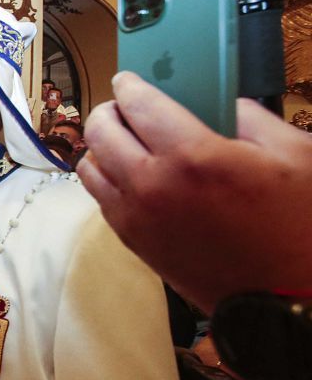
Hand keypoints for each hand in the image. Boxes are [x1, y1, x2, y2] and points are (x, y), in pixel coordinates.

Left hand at [77, 71, 311, 313]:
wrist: (289, 301)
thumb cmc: (301, 228)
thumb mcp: (295, 155)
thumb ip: (251, 116)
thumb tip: (221, 100)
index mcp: (191, 156)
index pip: (137, 103)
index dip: (129, 84)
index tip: (128, 79)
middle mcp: (150, 185)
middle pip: (100, 131)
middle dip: (108, 110)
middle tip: (124, 106)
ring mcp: (136, 217)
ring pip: (89, 167)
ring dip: (101, 146)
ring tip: (123, 140)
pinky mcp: (134, 243)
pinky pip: (100, 199)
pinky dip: (107, 179)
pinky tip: (131, 176)